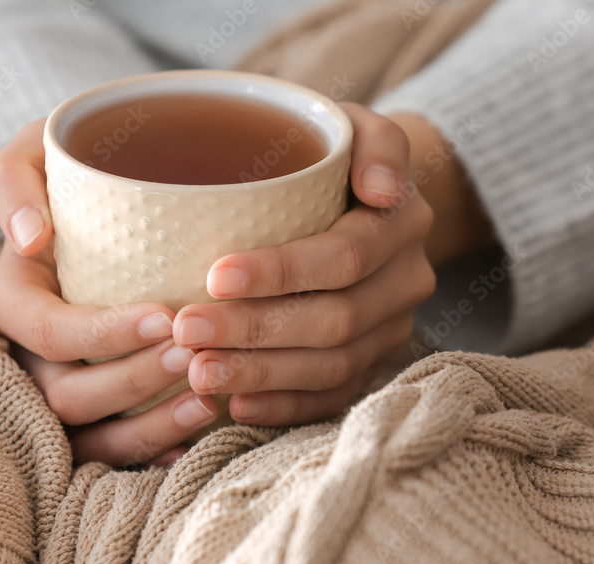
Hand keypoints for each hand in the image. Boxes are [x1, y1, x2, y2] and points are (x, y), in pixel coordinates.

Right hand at [0, 119, 217, 467]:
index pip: (46, 331)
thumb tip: (29, 238)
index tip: (166, 316)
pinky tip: (194, 441)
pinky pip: (111, 450)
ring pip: (90, 433)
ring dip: (149, 425)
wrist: (104, 209)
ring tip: (208, 402)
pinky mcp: (91, 416)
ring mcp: (55, 391)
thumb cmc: (71, 177)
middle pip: (67, 392)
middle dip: (135, 380)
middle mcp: (23, 355)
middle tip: (196, 356)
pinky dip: (153, 450)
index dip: (102, 334)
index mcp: (9, 300)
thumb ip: (16, 181)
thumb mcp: (34, 156)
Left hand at [175, 102, 435, 425]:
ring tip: (200, 372)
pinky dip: (287, 407)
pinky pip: (335, 396)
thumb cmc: (337, 155)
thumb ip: (375, 143)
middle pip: (335, 321)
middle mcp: (406, 281)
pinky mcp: (374, 362)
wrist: (367, 196)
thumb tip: (381, 191)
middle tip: (187, 331)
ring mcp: (392, 328)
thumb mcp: (354, 126)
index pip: (344, 257)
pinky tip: (238, 407)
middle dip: (257, 331)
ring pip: (334, 366)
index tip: (215, 276)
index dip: (281, 272)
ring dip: (263, 374)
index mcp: (402, 222)